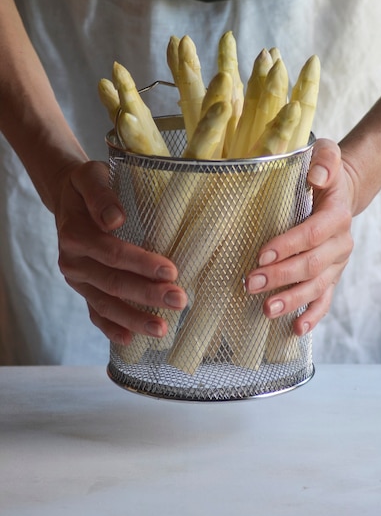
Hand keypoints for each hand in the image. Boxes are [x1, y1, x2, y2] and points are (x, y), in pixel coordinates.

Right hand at [53, 160, 187, 344]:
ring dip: (134, 318)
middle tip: (179, 300)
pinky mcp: (83, 289)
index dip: (141, 264)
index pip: (112, 253)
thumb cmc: (86, 185)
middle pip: (113, 282)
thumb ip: (101, 195)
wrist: (68, 196)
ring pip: (105, 303)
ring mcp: (77, 279)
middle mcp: (73, 261)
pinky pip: (95, 313)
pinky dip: (111, 328)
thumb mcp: (91, 176)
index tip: (171, 270)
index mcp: (75, 234)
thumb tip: (115, 219)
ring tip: (162, 329)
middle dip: (147, 295)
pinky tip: (131, 339)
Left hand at [245, 138, 353, 334]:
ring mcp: (337, 263)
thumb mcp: (327, 154)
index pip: (313, 233)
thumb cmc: (324, 171)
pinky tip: (297, 329)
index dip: (289, 245)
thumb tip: (317, 176)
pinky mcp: (331, 275)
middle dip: (281, 276)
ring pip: (317, 286)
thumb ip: (325, 160)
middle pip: (312, 264)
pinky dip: (312, 315)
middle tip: (250, 283)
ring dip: (292, 299)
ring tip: (266, 309)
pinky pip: (325, 299)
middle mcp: (341, 242)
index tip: (261, 254)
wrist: (341, 191)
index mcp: (337, 214)